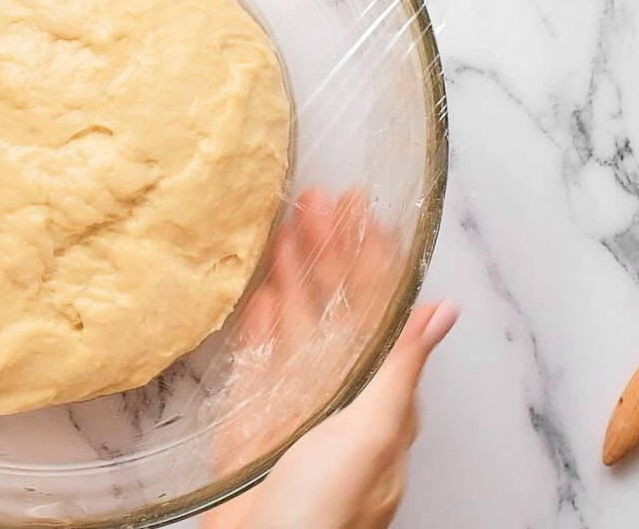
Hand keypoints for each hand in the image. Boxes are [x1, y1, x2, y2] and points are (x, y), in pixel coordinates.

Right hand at [206, 188, 458, 528]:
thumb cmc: (325, 504)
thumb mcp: (372, 431)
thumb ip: (400, 367)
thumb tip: (442, 311)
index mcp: (379, 397)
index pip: (380, 311)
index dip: (372, 259)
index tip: (362, 210)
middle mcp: (341, 392)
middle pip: (335, 307)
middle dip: (328, 252)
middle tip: (314, 199)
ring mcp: (296, 401)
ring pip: (297, 323)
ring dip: (293, 274)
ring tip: (283, 223)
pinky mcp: (256, 415)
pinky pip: (260, 355)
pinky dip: (260, 319)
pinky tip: (257, 287)